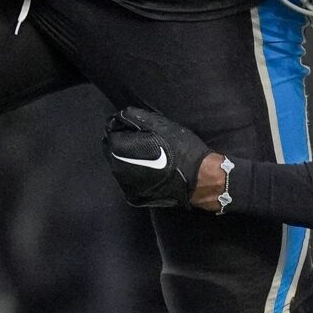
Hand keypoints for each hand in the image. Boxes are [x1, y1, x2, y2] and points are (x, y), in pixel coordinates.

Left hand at [106, 107, 226, 211]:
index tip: (135, 127)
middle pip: (112, 151)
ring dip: (128, 158)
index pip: (111, 133)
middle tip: (143, 139)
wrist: (201, 179)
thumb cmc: (183, 150)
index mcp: (120, 150)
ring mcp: (126, 185)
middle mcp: (118, 170)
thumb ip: (136, 117)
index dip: (122, 127)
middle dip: (123, 143)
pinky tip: (149, 169)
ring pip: (120, 166)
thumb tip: (120, 116)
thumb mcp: (162, 126)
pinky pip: (129, 180)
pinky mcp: (135, 196)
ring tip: (147, 154)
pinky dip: (135, 173)